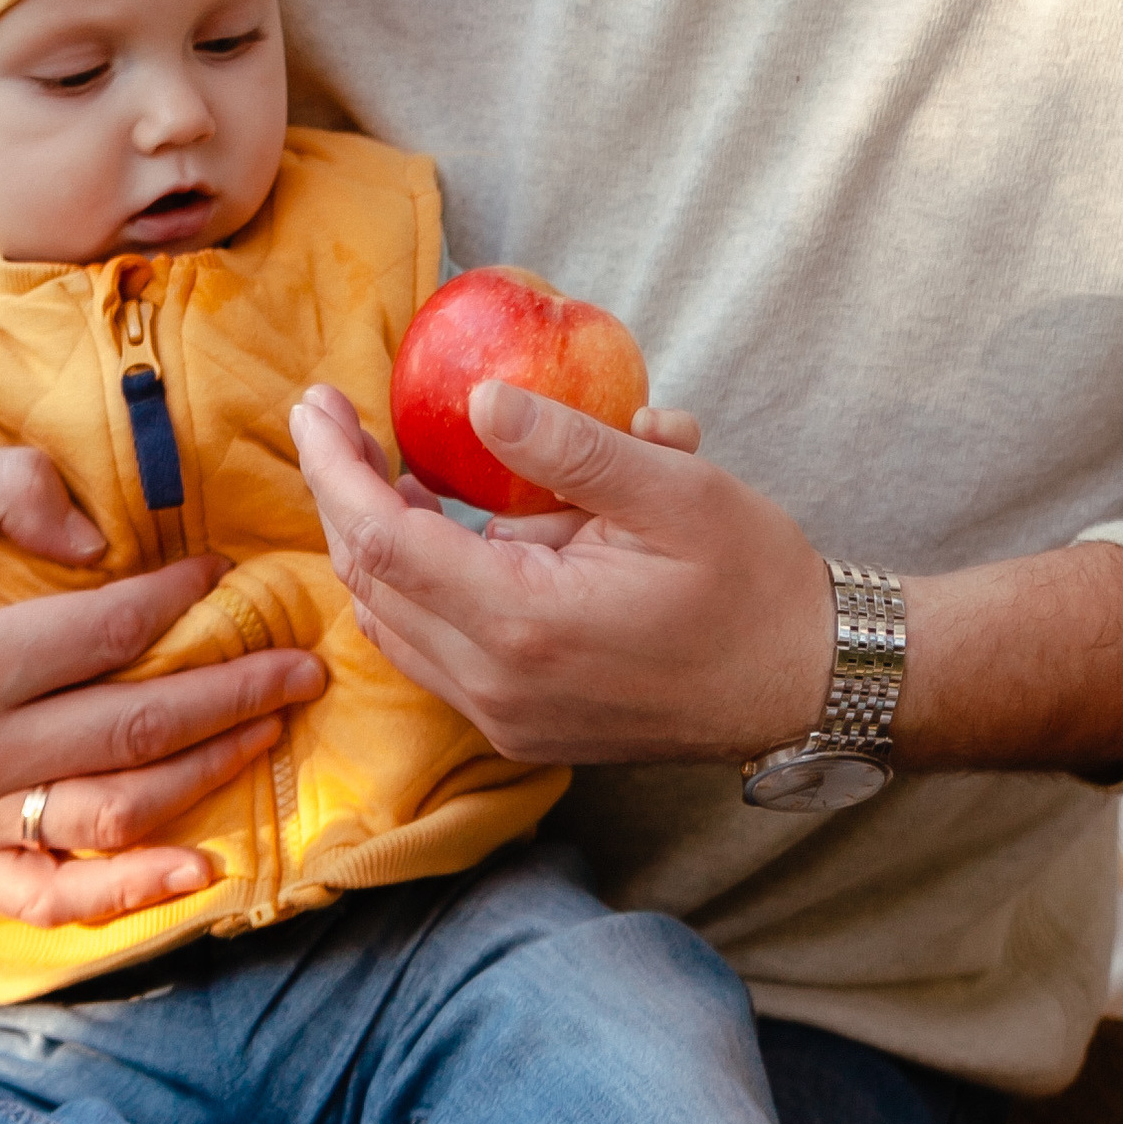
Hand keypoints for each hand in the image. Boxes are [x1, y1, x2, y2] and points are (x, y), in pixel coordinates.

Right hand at [0, 444, 328, 927]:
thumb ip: (13, 486)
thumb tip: (106, 537)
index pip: (113, 633)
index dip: (184, 600)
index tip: (227, 573)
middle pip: (137, 726)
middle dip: (235, 691)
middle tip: (302, 663)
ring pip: (114, 813)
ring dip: (206, 774)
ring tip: (270, 730)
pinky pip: (48, 897)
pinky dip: (127, 895)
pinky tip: (201, 871)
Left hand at [292, 378, 827, 764]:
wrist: (808, 687)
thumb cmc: (755, 583)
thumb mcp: (677, 491)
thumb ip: (572, 448)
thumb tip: (480, 398)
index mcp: (526, 624)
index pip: (384, 541)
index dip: (335, 468)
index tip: (315, 404)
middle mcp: (497, 685)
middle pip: (371, 583)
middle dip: (340, 495)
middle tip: (336, 418)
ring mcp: (505, 716)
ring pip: (392, 623)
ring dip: (374, 542)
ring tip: (384, 463)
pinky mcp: (520, 725)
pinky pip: (431, 651)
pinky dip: (414, 586)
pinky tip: (443, 528)